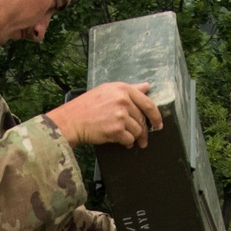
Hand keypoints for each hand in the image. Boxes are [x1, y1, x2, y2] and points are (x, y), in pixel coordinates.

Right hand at [46, 82, 163, 147]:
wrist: (72, 120)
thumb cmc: (87, 106)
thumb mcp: (107, 90)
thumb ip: (129, 89)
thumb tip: (147, 87)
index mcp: (123, 89)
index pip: (148, 103)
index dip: (156, 116)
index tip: (158, 124)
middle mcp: (123, 100)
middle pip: (142, 119)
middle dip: (144, 132)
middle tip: (143, 139)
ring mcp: (120, 115)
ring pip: (137, 130)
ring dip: (133, 137)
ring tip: (126, 139)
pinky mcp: (116, 129)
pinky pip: (129, 139)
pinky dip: (126, 143)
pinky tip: (121, 142)